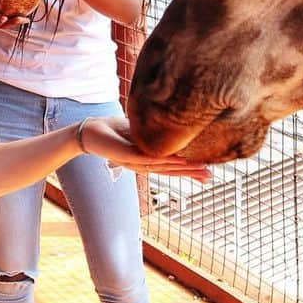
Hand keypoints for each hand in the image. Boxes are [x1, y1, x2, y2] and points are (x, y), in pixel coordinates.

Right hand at [0, 0, 30, 30]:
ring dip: (18, 22)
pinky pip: (13, 17)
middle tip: (20, 19)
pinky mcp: (5, 16)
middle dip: (12, 23)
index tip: (4, 18)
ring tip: (26, 19)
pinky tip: (29, 12)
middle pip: (3, 25)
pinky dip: (20, 16)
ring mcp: (0, 19)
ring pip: (10, 23)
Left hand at [80, 116, 212, 180]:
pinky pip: (148, 158)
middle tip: (211, 176)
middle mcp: (144, 164)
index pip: (173, 167)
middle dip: (191, 172)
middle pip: (171, 170)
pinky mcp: (127, 156)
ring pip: (163, 166)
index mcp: (149, 159)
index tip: (209, 173)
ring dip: (182, 168)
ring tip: (200, 168)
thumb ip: (157, 133)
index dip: (191, 171)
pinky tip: (178, 160)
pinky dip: (163, 160)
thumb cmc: (115, 130)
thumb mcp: (141, 130)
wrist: (91, 132)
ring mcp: (136, 161)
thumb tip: (174, 127)